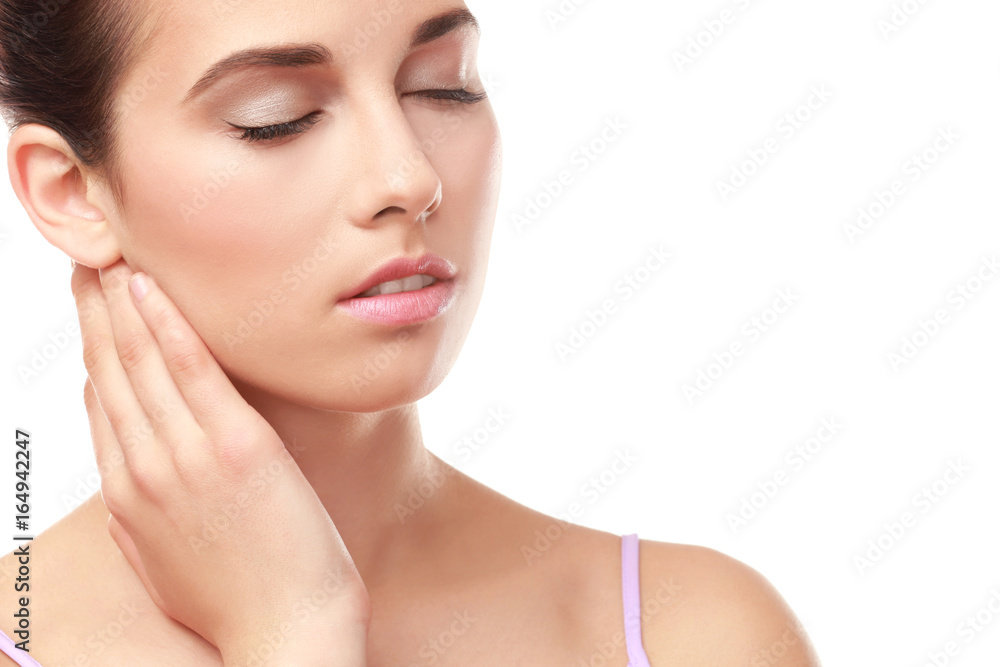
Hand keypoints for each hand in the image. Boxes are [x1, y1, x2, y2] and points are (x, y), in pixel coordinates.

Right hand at [72, 259, 369, 665]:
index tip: (89, 305)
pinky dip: (168, 325)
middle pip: (109, 371)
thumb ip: (136, 501)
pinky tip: (151, 288)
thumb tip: (120, 446)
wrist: (286, 633)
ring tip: (111, 257)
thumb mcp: (161, 555)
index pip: (100, 400)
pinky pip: (192, 372)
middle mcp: (146, 469)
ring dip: (122, 303)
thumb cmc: (236, 599)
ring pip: (140, 363)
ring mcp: (188, 457)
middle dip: (95, 311)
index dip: (91, 345)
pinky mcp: (237, 447)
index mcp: (129, 494)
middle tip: (88, 259)